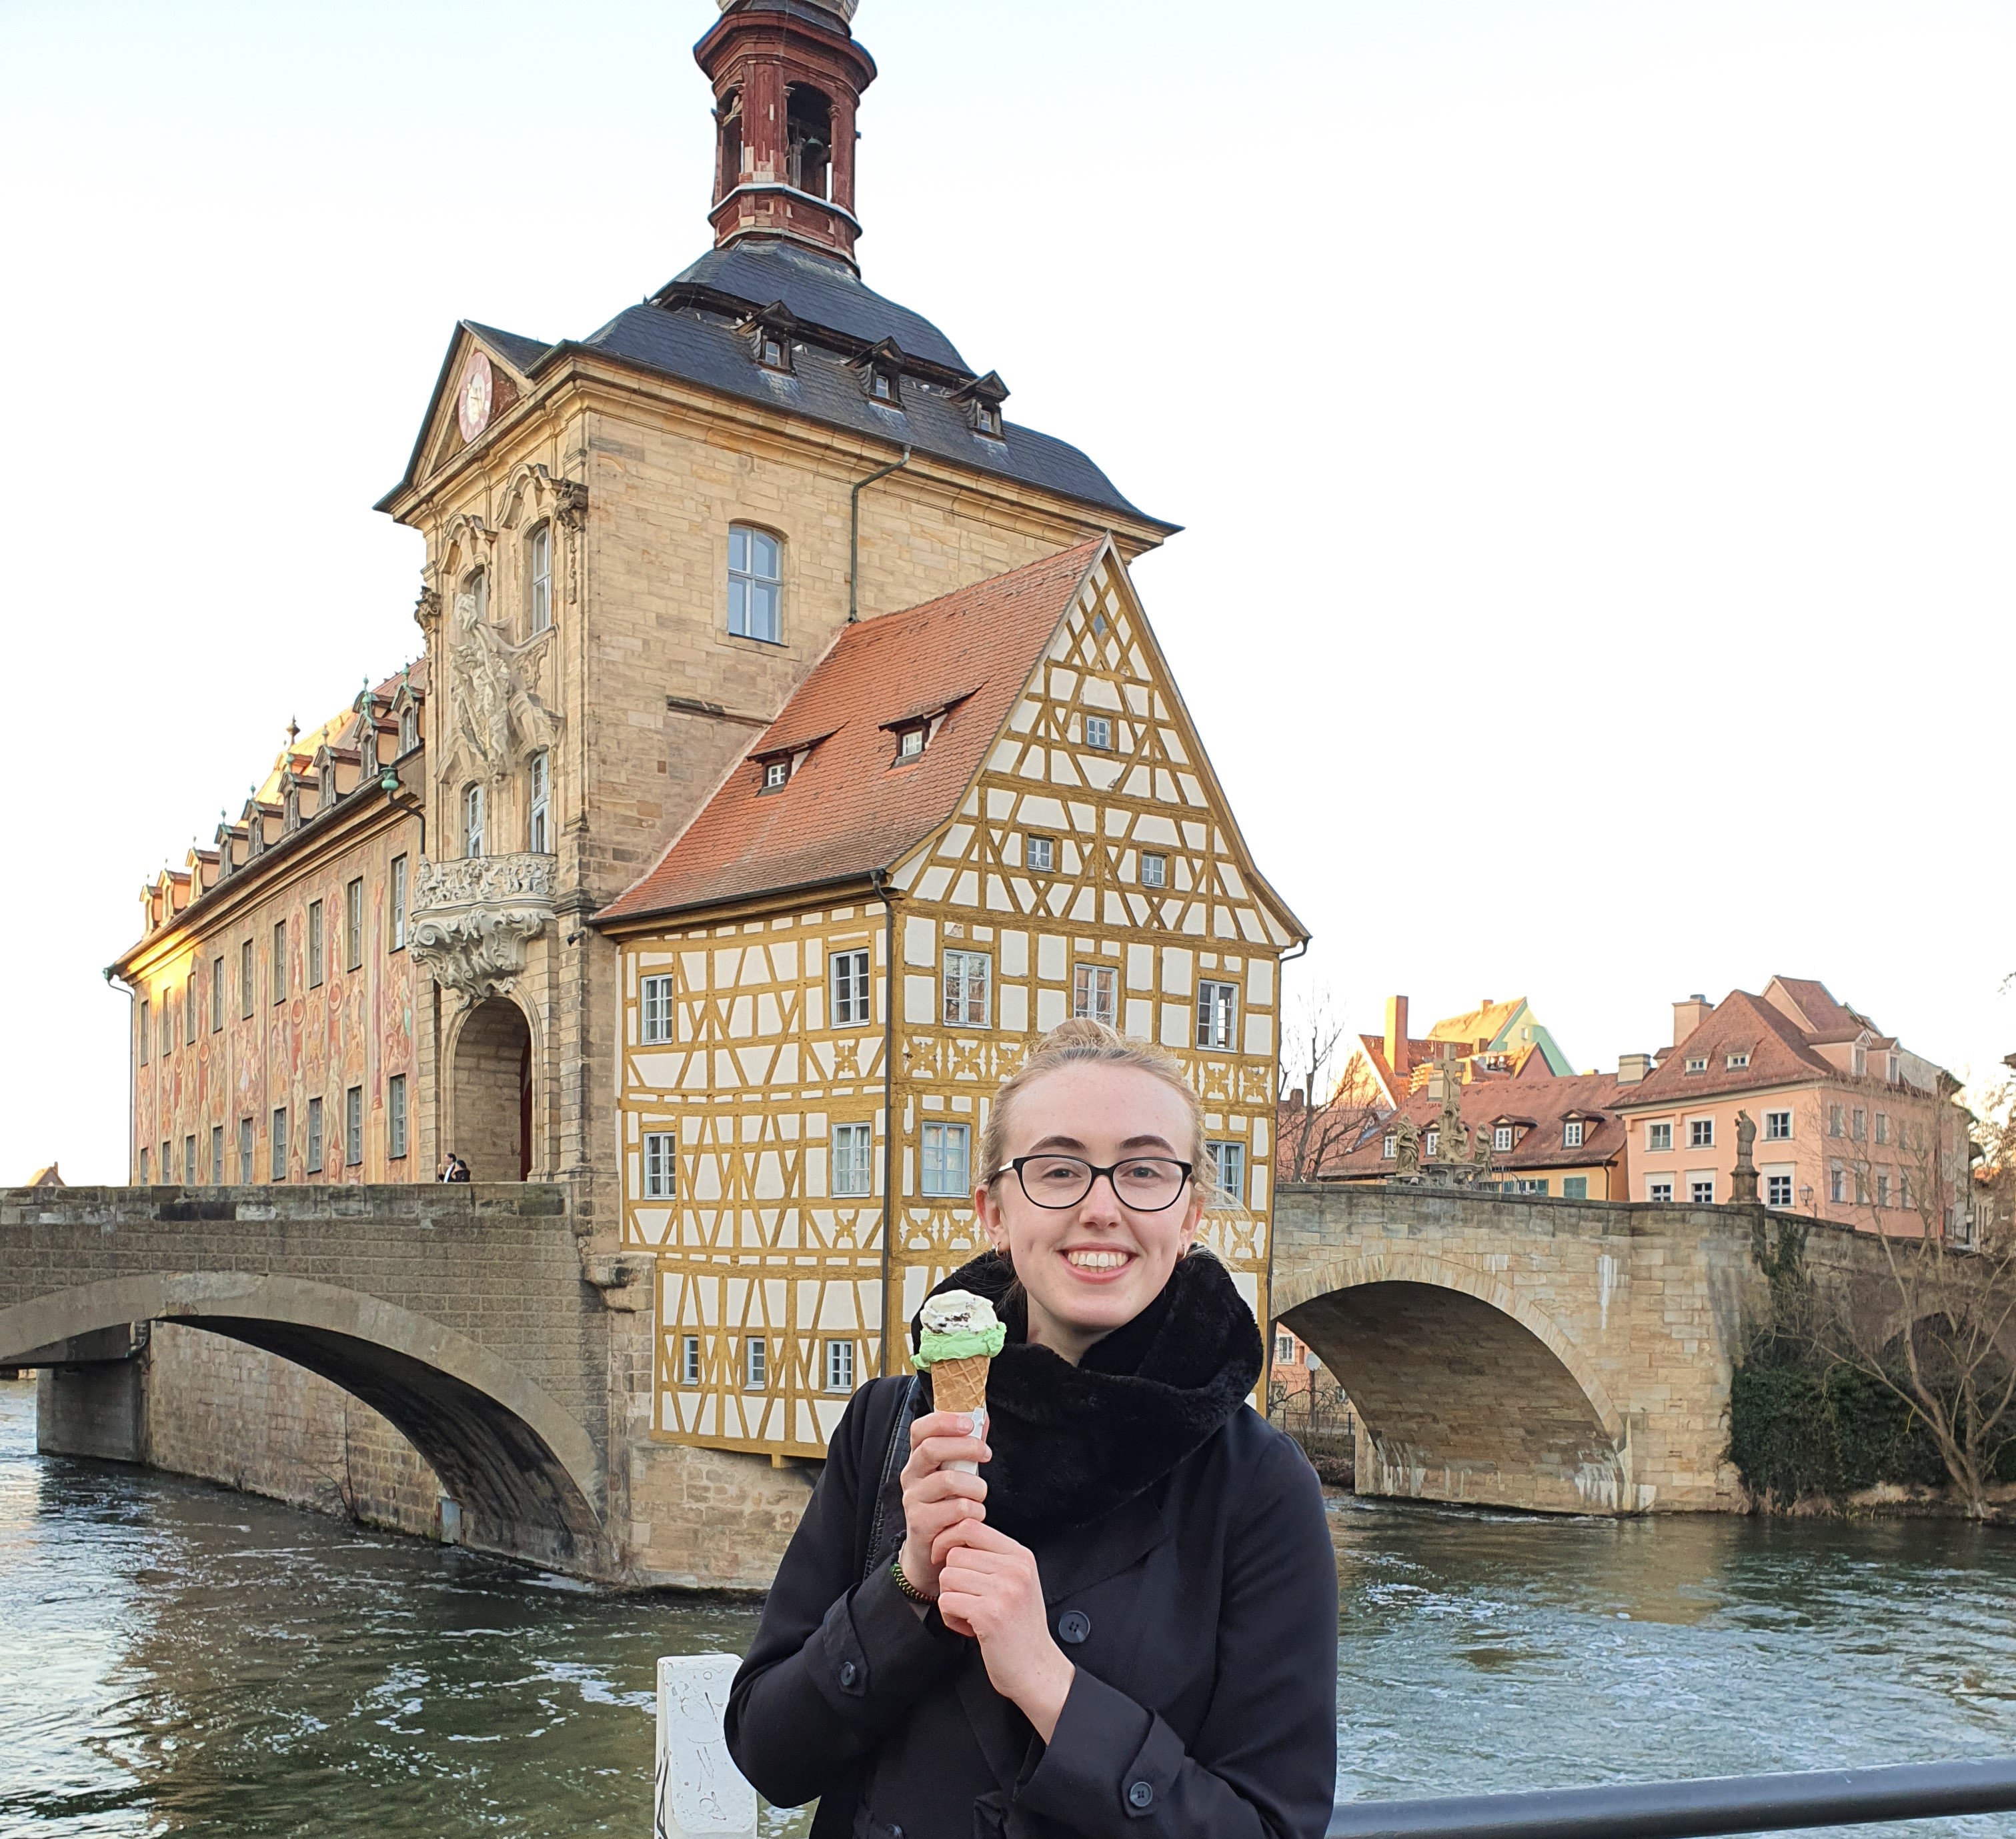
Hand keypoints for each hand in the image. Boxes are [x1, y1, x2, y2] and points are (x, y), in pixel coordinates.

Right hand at [896, 1409, 989, 1598]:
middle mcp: (911, 1476)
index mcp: (918, 1459)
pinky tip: (974, 1516)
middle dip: (966, 1447)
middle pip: (932, 1450)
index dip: (944, 1421)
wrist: (930, 1551)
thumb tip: (983, 1417)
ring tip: (980, 1496)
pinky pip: (956, 1510)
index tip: (969, 1424)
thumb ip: (966, 1447)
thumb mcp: (955, 1473)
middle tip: (985, 1453)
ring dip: (975, 1487)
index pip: (920, 1430)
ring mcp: (913, 1500)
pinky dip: (974, 1511)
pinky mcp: (920, 1524)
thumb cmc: (947, 1507)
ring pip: (949, 1481)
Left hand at [932, 1520, 1074, 1741]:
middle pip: (954, 1554)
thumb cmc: (1021, 1628)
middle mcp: (1014, 1569)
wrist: (1036, 1669)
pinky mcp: (989, 1614)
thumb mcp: (1018, 1582)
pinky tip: (969, 1628)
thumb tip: (954, 1538)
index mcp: (1020, 1556)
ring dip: (950, 1599)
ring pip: (947, 1577)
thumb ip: (993, 1558)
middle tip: (968, 1600)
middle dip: (952, 1578)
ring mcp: (1003, 1590)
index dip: (948, 1539)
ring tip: (970, 1615)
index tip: (943, 1557)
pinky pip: (947, 1602)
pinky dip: (950, 1618)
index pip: (971, 1526)